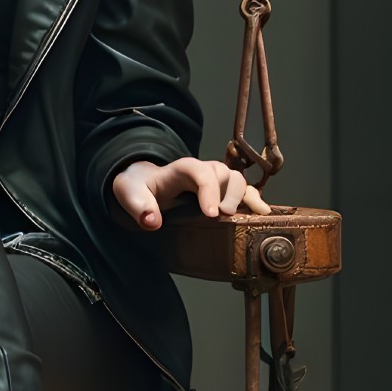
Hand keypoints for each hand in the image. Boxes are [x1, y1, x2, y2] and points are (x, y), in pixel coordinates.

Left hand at [112, 155, 269, 230]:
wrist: (144, 186)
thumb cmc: (138, 189)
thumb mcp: (129, 193)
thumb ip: (138, 205)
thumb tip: (153, 221)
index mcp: (179, 170)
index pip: (198, 171)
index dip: (209, 190)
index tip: (212, 214)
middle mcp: (202, 171)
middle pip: (223, 173)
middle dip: (228, 194)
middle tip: (224, 217)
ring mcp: (214, 181)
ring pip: (237, 180)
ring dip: (244, 197)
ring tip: (246, 217)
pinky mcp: (221, 193)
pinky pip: (243, 192)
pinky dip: (254, 201)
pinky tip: (262, 215)